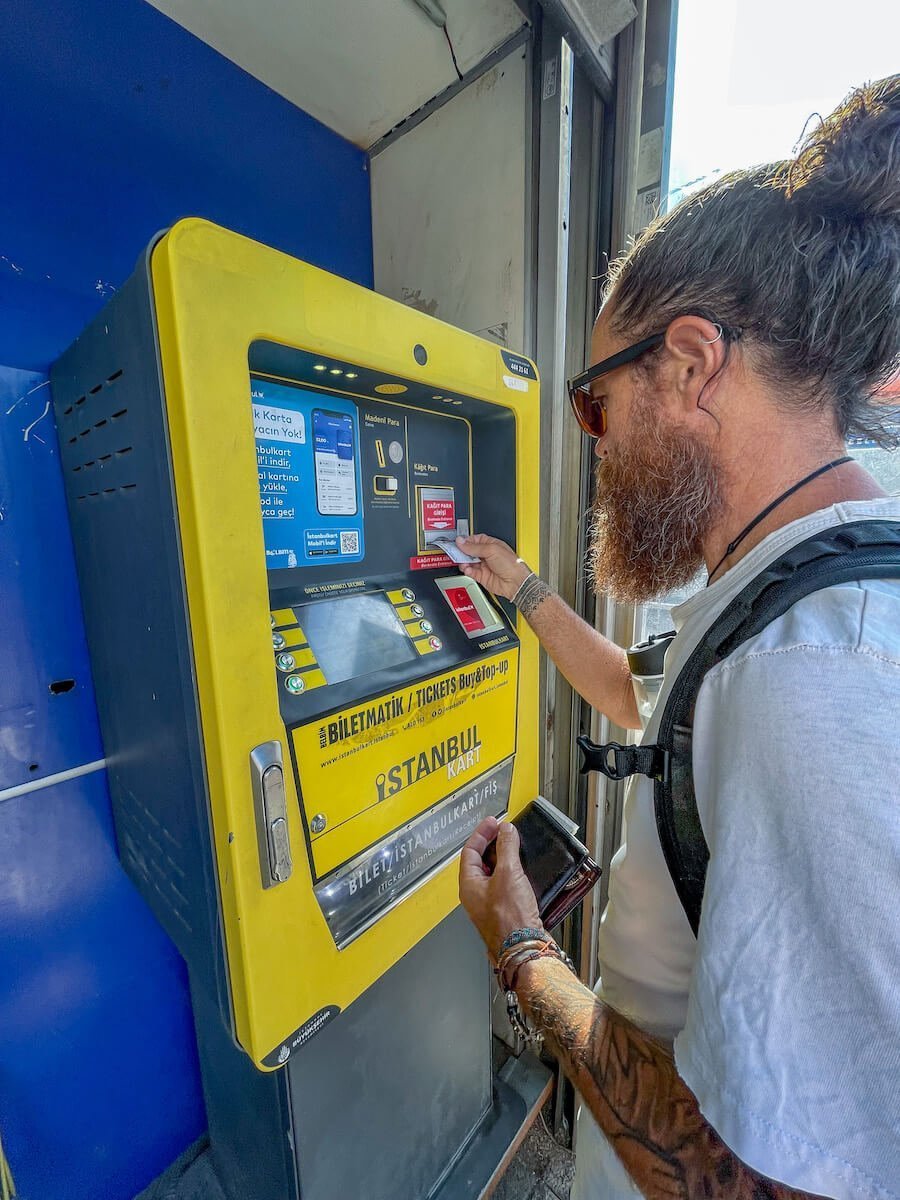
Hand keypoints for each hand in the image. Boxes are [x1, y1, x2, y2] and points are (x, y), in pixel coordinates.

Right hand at [456, 534, 531, 600]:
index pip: (475, 540)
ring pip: (468, 562)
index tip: (458, 542)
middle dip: (462, 552)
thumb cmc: (511, 565)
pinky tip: (468, 569)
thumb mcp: (491, 550)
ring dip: (464, 562)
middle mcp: (487, 555)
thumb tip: (461, 542)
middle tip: (456, 552)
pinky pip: (470, 572)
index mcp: (491, 545)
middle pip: (469, 551)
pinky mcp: (482, 576)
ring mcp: (484, 566)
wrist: (515, 582)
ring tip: (463, 562)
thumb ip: (474, 547)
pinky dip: (467, 571)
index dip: (466, 541)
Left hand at [459, 816, 542, 961]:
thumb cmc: (510, 919)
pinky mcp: (505, 912)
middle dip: (493, 845)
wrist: (524, 948)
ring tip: (517, 848)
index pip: (470, 851)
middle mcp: (476, 896)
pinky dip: (513, 874)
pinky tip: (524, 872)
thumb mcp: (508, 874)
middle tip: (505, 833)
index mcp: (469, 885)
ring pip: (494, 875)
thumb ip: (506, 848)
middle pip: (481, 862)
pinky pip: (505, 886)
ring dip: (505, 859)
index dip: (482, 833)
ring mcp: (490, 905)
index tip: (493, 822)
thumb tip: (506, 831)